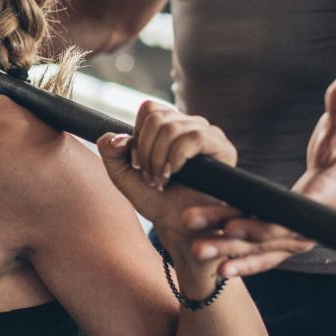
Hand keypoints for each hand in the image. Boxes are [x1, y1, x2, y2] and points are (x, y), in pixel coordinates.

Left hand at [96, 102, 236, 284]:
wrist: (178, 225)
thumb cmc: (156, 200)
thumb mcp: (124, 176)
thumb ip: (111, 153)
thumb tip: (114, 136)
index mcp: (170, 125)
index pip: (150, 109)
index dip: (138, 136)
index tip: (138, 163)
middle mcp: (190, 124)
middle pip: (157, 118)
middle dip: (146, 151)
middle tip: (150, 176)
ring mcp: (208, 134)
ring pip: (172, 128)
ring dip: (159, 159)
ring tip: (162, 180)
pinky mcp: (223, 148)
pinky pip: (195, 137)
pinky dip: (176, 157)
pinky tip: (174, 174)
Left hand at [183, 68, 335, 276]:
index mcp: (325, 196)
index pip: (289, 214)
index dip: (261, 221)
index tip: (232, 224)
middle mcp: (312, 223)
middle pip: (268, 236)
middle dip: (232, 239)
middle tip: (197, 240)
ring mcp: (302, 235)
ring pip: (263, 249)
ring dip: (230, 253)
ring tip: (197, 251)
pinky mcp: (292, 238)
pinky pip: (265, 254)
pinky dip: (244, 261)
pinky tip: (219, 267)